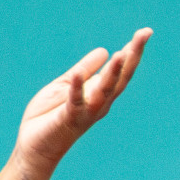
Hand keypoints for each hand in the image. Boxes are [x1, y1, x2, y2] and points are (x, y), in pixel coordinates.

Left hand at [12, 28, 151, 179]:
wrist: (34, 148)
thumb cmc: (48, 117)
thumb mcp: (65, 85)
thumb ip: (83, 70)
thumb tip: (104, 51)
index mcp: (99, 93)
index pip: (121, 71)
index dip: (133, 52)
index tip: (146, 32)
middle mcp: (98, 103)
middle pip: (120, 78)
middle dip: (132, 56)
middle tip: (143, 35)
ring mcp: (85, 112)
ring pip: (104, 91)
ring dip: (113, 73)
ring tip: (121, 53)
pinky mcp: (67, 120)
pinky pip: (74, 103)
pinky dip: (76, 89)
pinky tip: (77, 75)